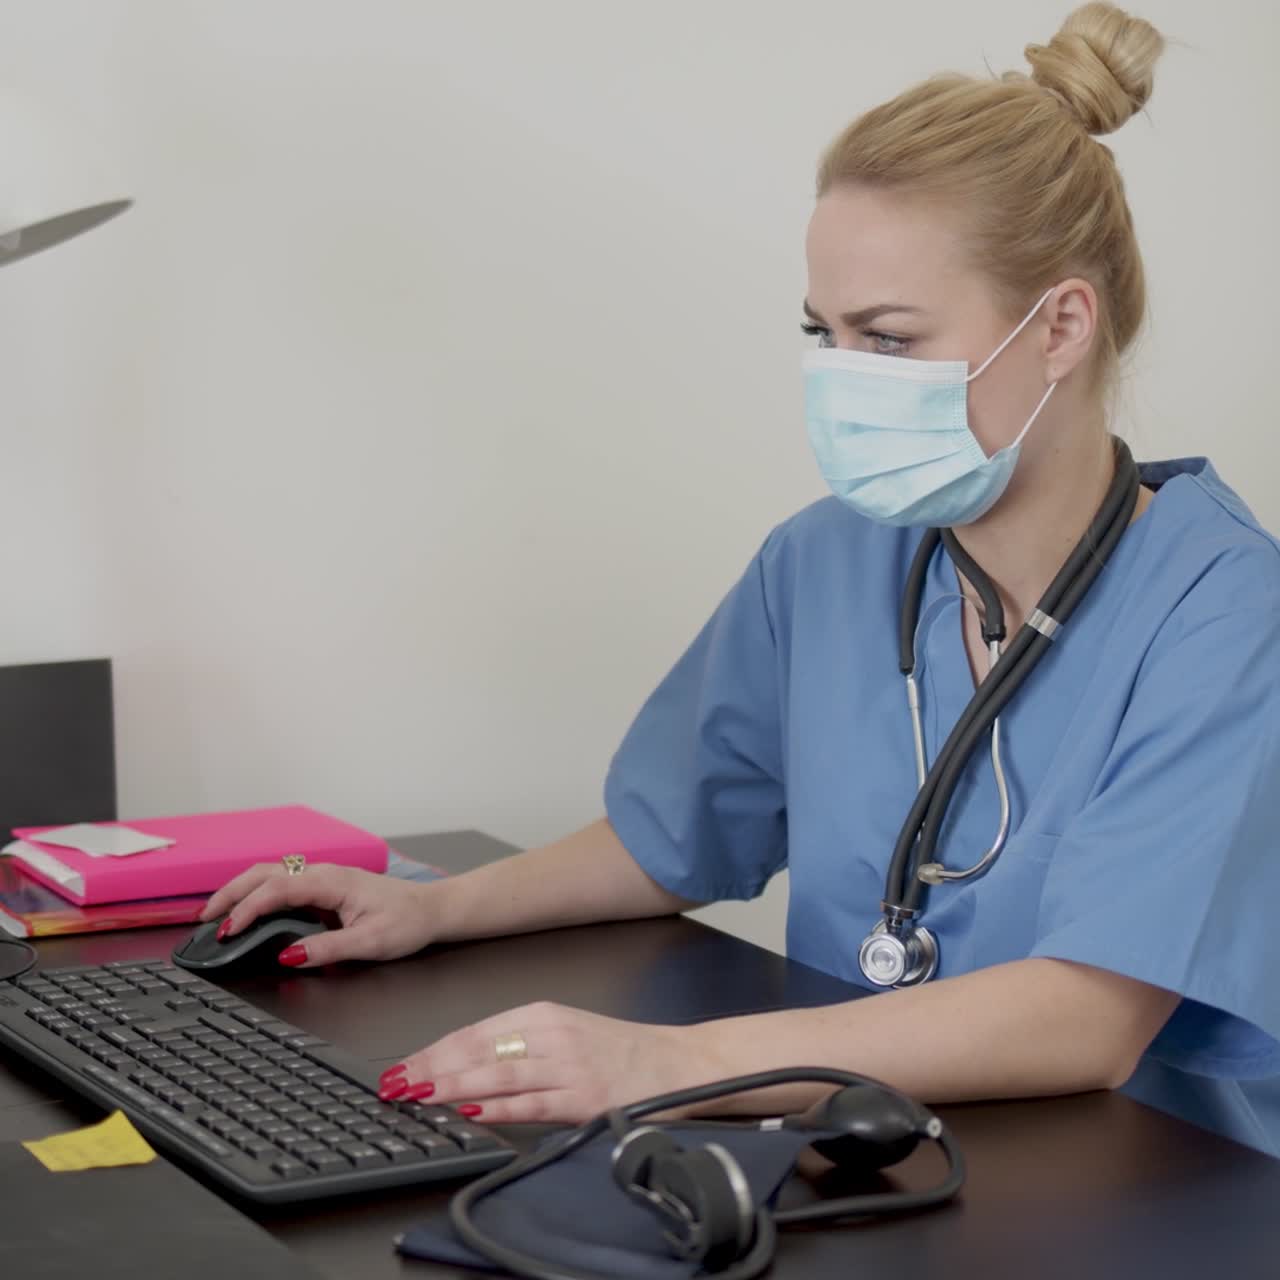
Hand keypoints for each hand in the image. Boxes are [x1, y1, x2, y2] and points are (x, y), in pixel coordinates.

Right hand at [199, 863, 437, 965]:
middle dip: (231, 893)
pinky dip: (257, 893)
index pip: (278, 889)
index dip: (248, 909)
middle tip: (205, 919)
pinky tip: (248, 910)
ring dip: (241, 891)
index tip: (228, 931)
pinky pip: (283, 884)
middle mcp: (324, 873)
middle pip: (265, 873)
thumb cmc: (407, 922)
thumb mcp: (371, 943)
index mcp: (333, 882)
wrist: (432, 909)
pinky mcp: (324, 887)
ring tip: (217, 915)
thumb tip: (288, 955)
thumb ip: (328, 948)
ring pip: (271, 875)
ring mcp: (323, 878)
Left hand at [376, 1001, 729, 1124]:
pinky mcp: (583, 1096)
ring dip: (452, 1086)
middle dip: (431, 1067)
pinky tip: (469, 1113)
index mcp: (544, 1014)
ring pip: (497, 1075)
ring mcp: (567, 1065)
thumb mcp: (568, 1031)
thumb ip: (521, 1044)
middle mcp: (551, 1034)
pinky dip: (496, 1108)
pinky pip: (530, 1103)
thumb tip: (465, 1065)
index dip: (434, 1049)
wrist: (679, 1063)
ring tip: (419, 1095)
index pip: (475, 1032)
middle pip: (478, 1050)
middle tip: (396, 1083)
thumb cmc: (622, 1051)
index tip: (402, 1065)